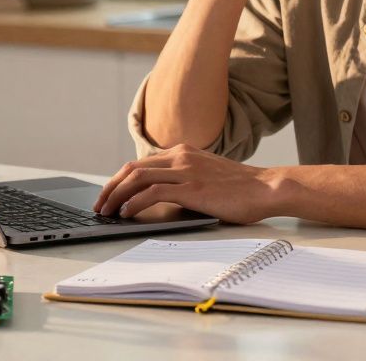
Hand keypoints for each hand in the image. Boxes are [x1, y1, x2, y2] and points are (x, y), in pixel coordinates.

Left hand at [92, 144, 284, 224]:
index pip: (140, 163)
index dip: (119, 180)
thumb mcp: (206, 176)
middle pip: (132, 168)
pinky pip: (153, 193)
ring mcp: (185, 171)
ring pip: (137, 178)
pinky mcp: (192, 188)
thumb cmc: (240, 189)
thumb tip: (157, 198)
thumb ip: (183, 180)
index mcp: (182, 152)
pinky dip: (135, 202)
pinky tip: (127, 214)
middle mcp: (180, 157)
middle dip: (110, 187)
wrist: (266, 188)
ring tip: (107, 212)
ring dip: (117, 196)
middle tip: (99, 206)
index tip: (108, 195)